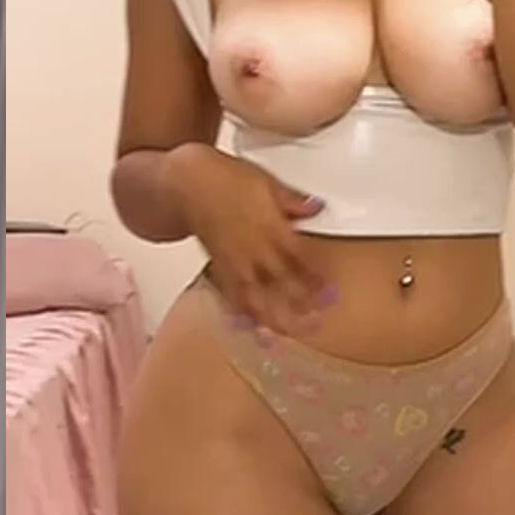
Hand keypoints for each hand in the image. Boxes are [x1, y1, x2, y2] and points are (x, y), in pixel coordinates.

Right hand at [177, 151, 335, 337]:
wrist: (184, 182)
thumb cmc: (223, 177)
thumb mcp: (265, 181)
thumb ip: (292, 200)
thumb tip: (317, 207)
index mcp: (269, 227)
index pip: (299, 260)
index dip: (315, 279)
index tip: (331, 295)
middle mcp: (252, 249)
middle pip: (280, 284)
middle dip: (298, 306)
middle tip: (315, 324)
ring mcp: (233, 260)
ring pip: (255, 295)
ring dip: (270, 317)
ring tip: (282, 337)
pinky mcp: (217, 265)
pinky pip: (229, 293)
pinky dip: (238, 312)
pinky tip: (247, 327)